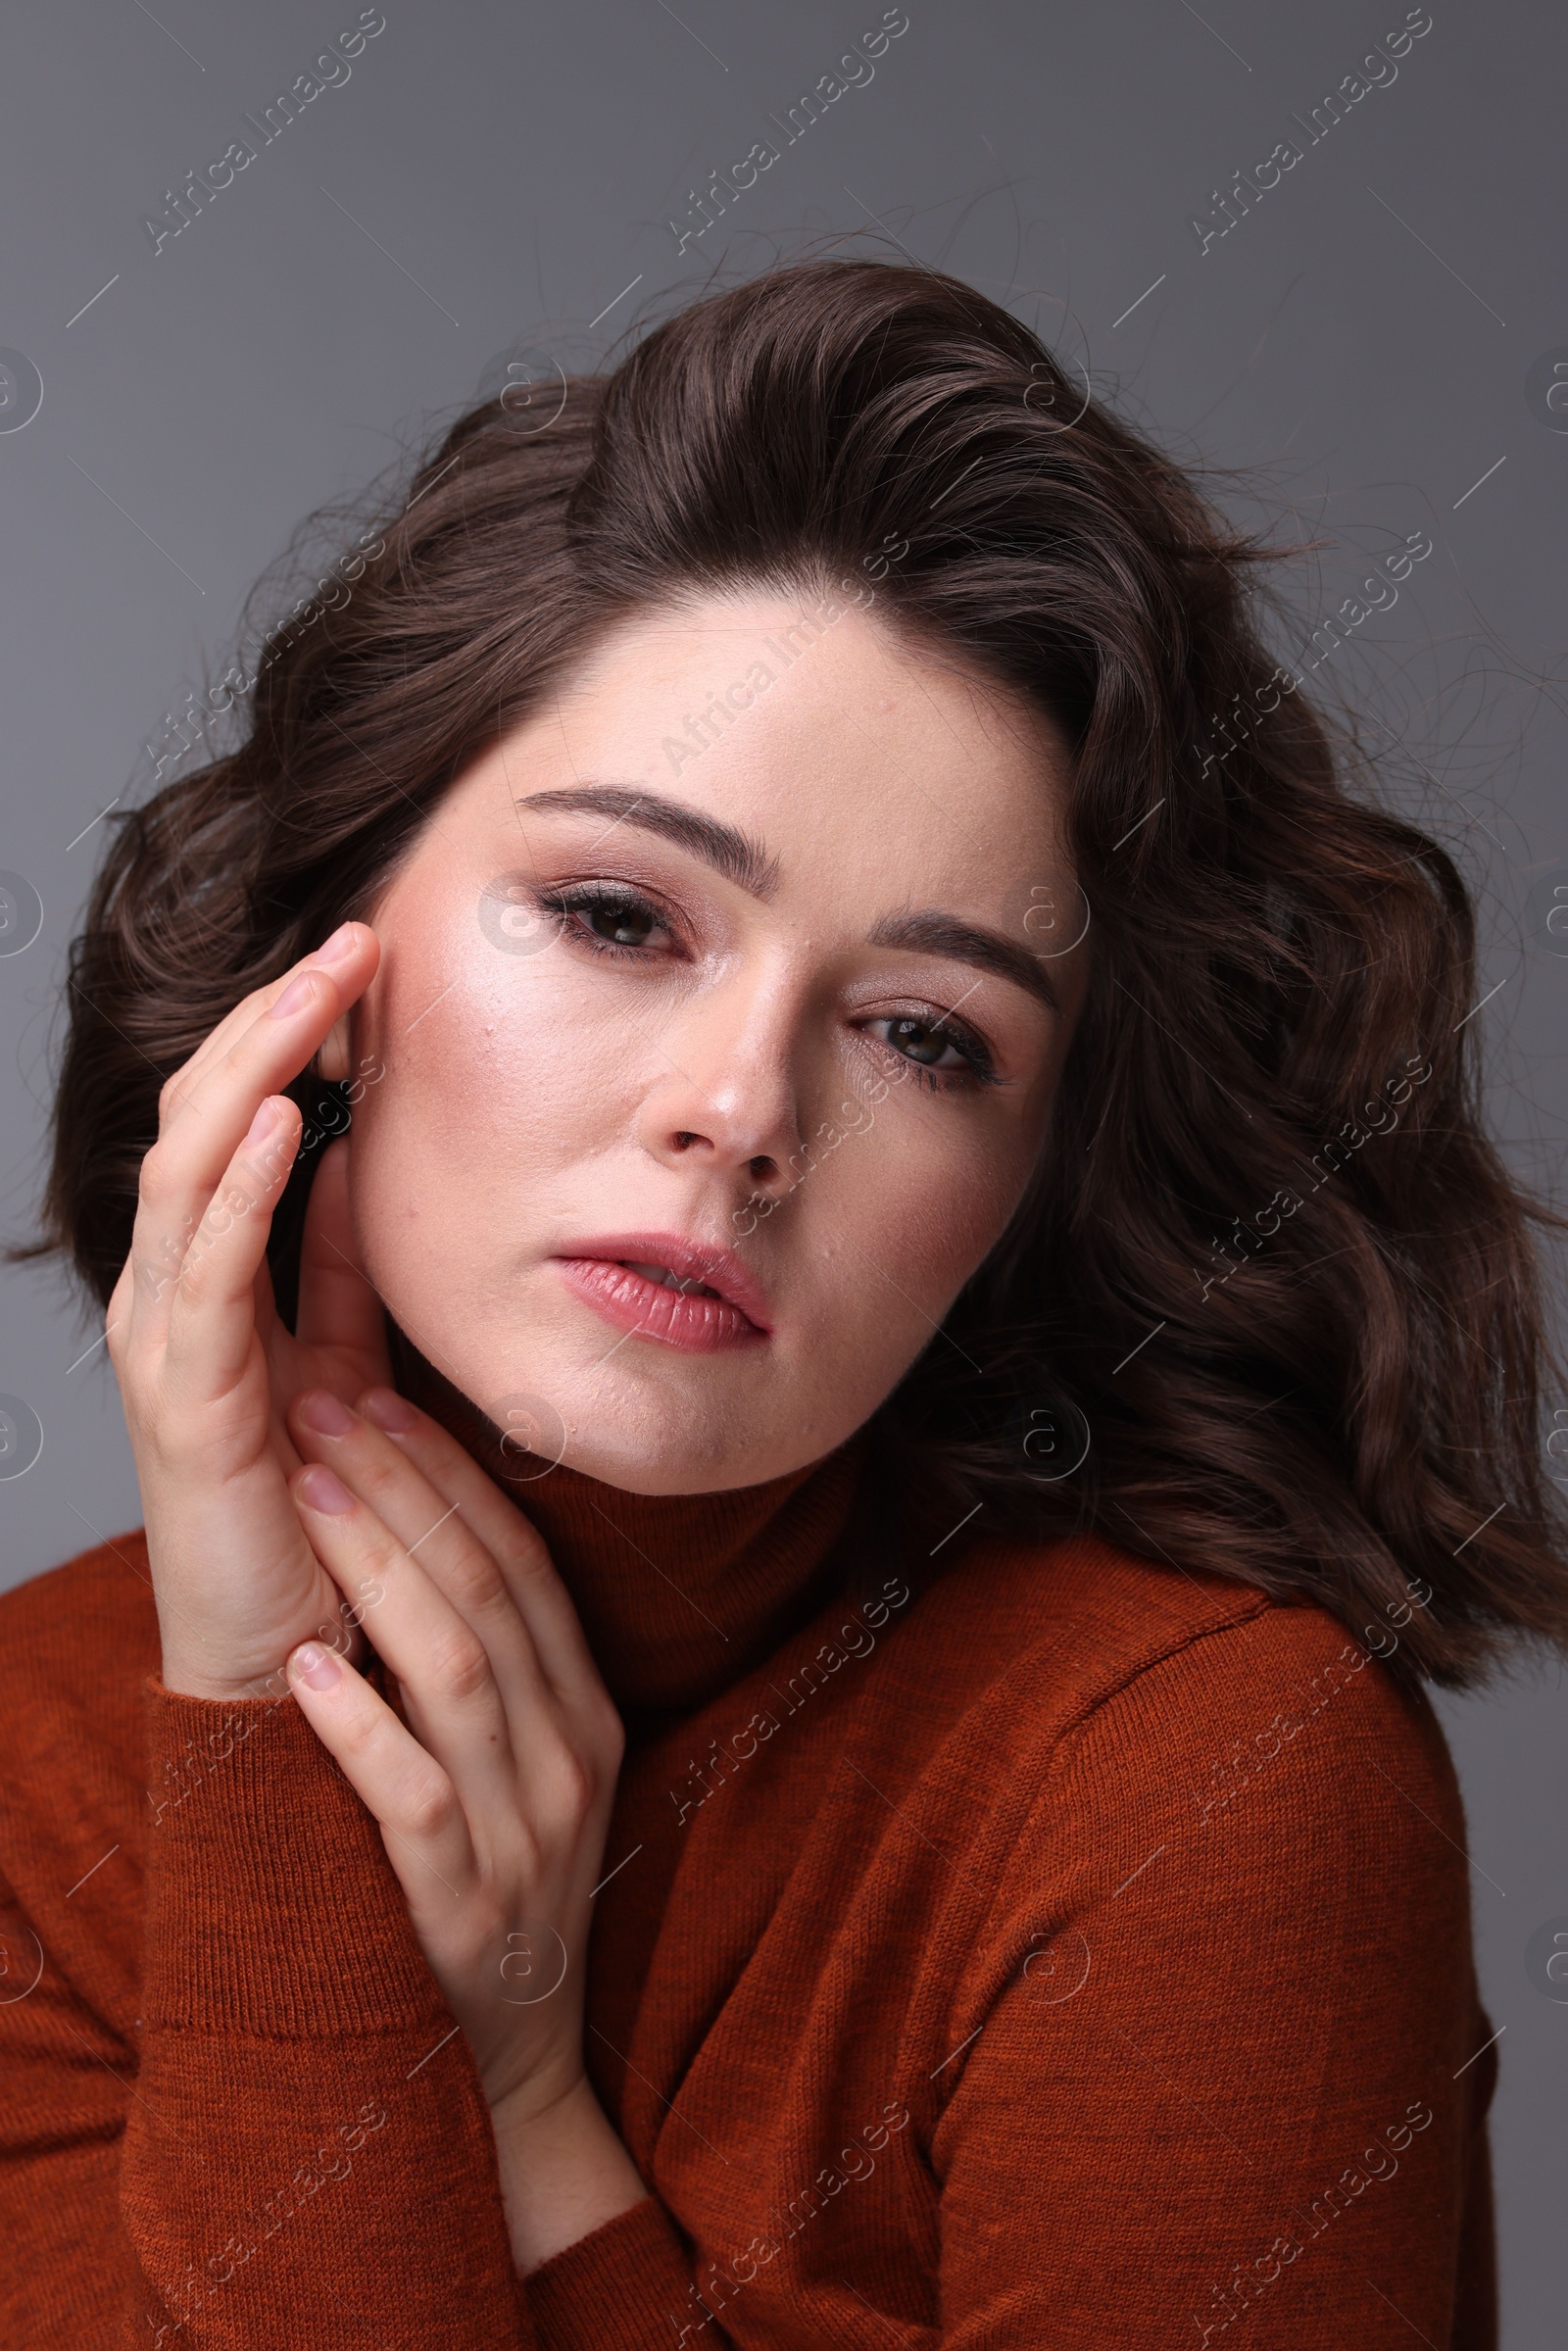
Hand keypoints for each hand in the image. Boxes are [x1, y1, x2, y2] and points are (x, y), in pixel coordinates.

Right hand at [106, 922, 389, 1700]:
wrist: (285, 1654)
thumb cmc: (310, 1509)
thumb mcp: (340, 1354)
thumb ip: (339, 1268)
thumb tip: (367, 1168)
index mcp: (206, 1278)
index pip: (230, 1121)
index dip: (288, 1036)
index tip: (367, 963)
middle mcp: (168, 1293)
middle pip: (199, 1119)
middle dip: (273, 1022)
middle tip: (354, 941)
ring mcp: (165, 1341)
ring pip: (186, 1169)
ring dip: (257, 1070)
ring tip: (319, 993)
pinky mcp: (186, 1400)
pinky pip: (208, 1270)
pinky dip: (242, 1185)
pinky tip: (286, 1120)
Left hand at [278, 1381, 628, 2122]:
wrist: (518, 2056)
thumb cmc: (502, 1876)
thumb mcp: (528, 1757)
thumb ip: (492, 1654)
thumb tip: (414, 1519)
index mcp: (584, 1706)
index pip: (521, 1560)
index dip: (449, 1474)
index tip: (375, 1398)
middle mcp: (567, 1754)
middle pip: (488, 1593)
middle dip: (404, 1490)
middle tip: (324, 1413)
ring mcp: (523, 1830)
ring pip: (458, 1672)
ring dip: (381, 1574)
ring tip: (312, 1499)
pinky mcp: (463, 1905)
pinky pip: (415, 1798)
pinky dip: (361, 1728)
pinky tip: (311, 1668)